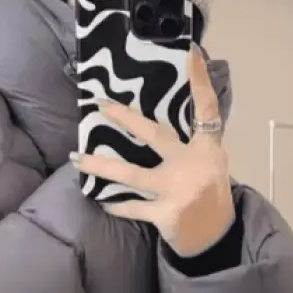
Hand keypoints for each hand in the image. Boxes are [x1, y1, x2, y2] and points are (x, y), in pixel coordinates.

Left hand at [72, 45, 234, 257]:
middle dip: (126, 118)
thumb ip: (194, 143)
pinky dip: (116, 205)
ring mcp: (178, 190)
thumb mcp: (212, 165)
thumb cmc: (210, 197)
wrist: (214, 239)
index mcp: (208, 149)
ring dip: (101, 166)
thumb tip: (160, 123)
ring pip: (131, 174)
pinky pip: (132, 206)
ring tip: (78, 159)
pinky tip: (101, 200)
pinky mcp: (165, 214)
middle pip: (155, 135)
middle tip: (102, 104)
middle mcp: (194, 165)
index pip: (206, 108)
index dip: (200, 81)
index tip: (191, 53)